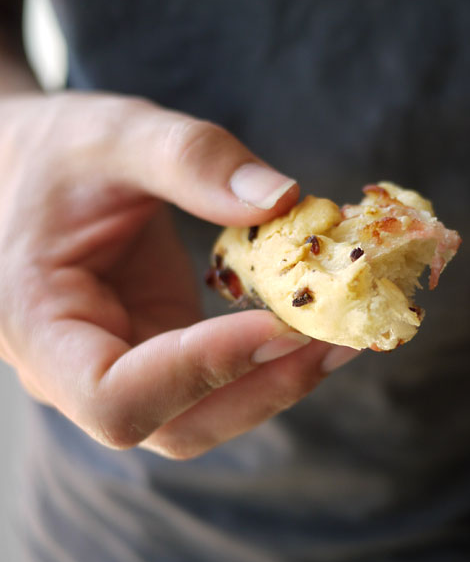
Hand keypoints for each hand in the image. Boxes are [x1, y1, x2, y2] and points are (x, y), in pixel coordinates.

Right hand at [0, 91, 358, 457]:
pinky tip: (315, 323)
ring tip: (343, 333)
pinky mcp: (161, 352)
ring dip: (278, 382)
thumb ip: (191, 161)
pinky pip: (219, 379)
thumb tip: (287, 199)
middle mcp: (78, 369)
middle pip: (174, 425)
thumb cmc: (58, 151)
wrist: (34, 168)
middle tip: (338, 337)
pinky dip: (270, 360)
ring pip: (205, 415)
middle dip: (262, 387)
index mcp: (39, 327)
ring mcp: (124, 367)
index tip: (278, 325)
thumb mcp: (114, 136)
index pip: (114, 395)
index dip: (200, 370)